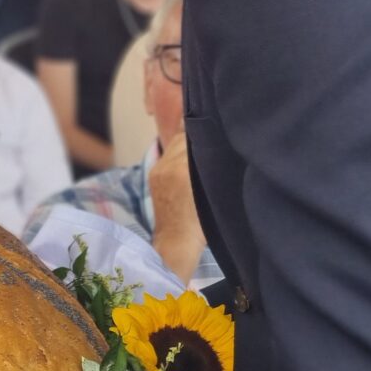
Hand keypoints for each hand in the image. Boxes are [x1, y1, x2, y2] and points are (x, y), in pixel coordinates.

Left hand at [148, 132, 208, 284]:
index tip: (217, 130)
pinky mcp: (153, 175)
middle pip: (183, 138)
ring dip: (185, 142)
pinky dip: (177, 152)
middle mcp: (167, 166)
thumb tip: (215, 144)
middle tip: (211, 134)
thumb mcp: (213, 191)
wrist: (177, 241)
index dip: (206, 132)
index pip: (194, 138)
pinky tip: (186, 155)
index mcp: (183, 170)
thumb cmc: (202, 222)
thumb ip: (209, 165)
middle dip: (196, 136)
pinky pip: (166, 154)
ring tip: (200, 143)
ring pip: (173, 144)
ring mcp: (158, 170)